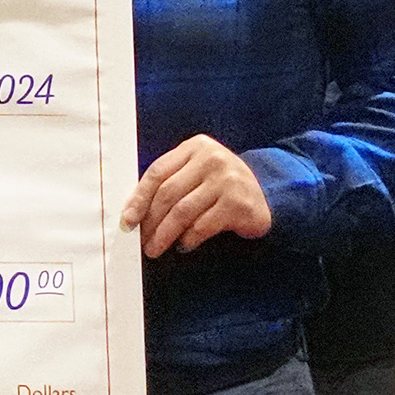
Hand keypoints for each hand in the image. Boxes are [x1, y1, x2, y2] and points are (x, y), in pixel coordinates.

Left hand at [120, 134, 271, 258]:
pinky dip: (188, 239)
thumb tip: (133, 211)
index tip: (127, 219)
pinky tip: (183, 245)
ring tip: (155, 248)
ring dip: (164, 234)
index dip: (138, 198)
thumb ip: (170, 181)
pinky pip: (202, 226)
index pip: (158, 172)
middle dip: (150, 221)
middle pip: (168, 193)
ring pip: (182, 212)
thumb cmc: (220, 186)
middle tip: (141, 240)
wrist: (267, 195)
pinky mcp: (238, 204)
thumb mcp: (197, 172)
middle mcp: (212, 159)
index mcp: (195, 147)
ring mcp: (228, 180)